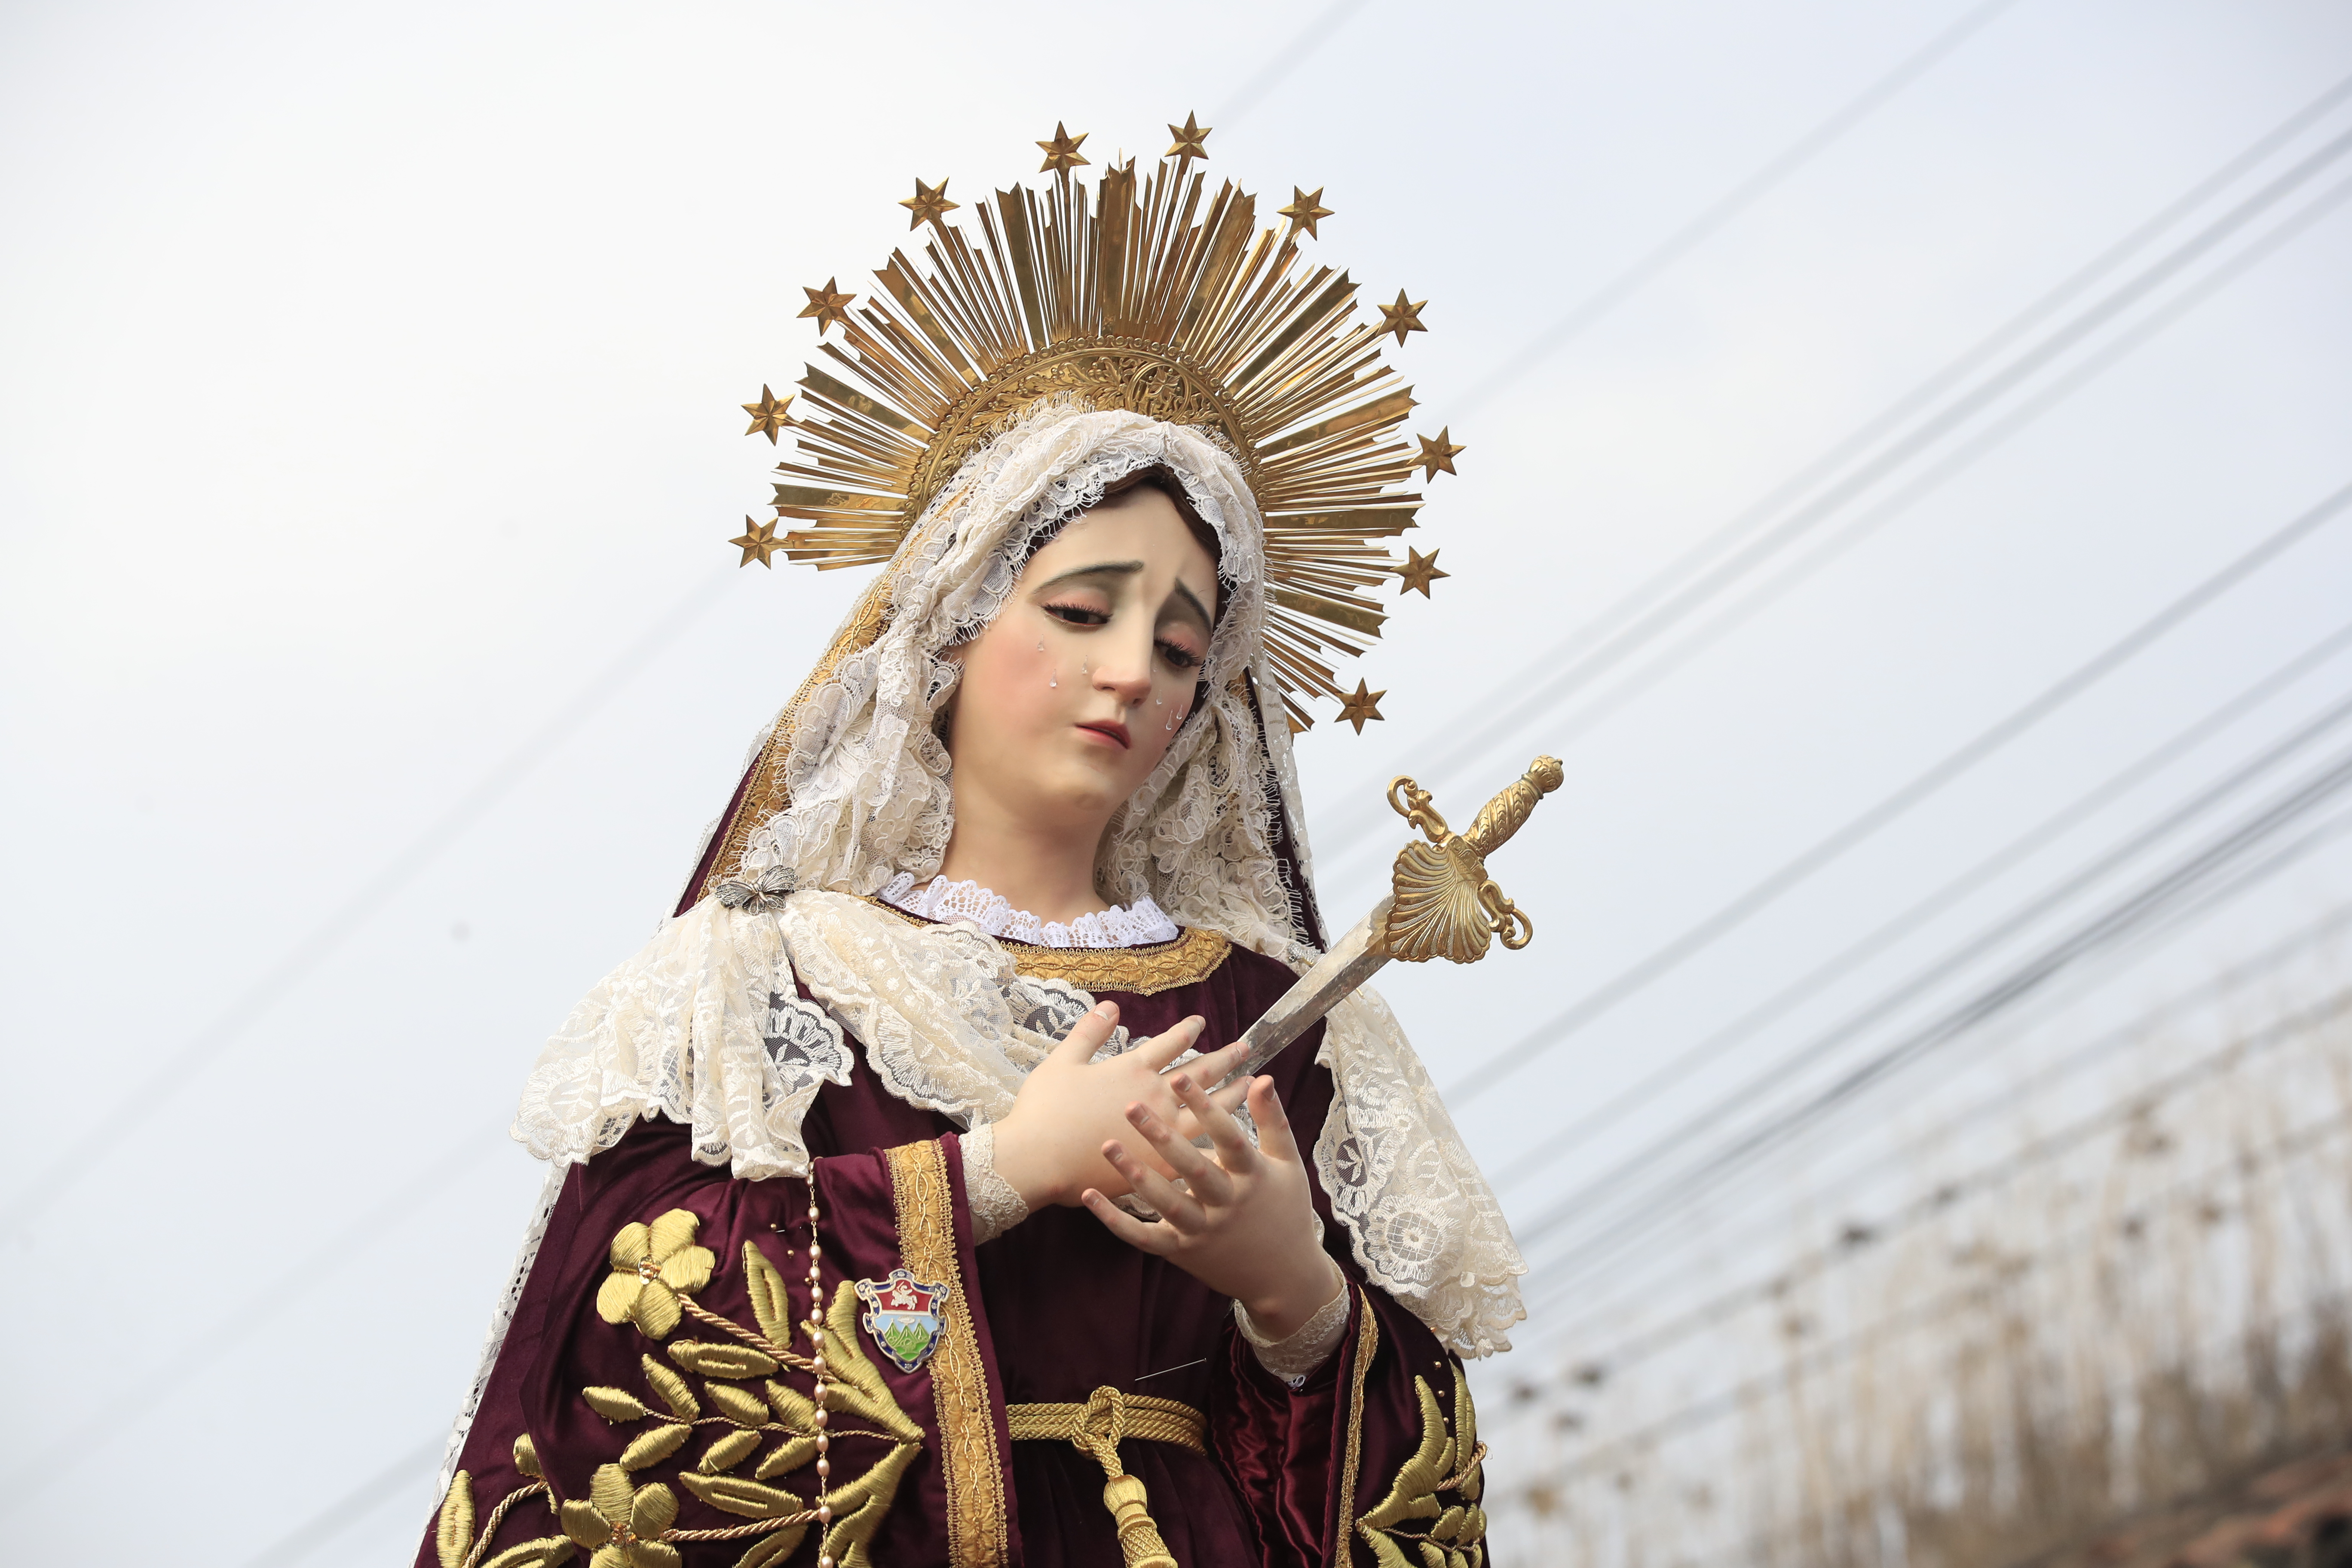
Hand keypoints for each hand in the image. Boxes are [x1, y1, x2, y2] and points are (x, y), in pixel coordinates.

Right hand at [989, 1002, 1252, 1209]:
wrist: (1038, 1161)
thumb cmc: (1045, 1110)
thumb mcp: (1063, 1061)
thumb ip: (1089, 1032)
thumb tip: (1111, 1005)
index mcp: (1133, 1070)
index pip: (1170, 1043)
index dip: (1188, 1031)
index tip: (1202, 1023)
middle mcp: (1155, 1097)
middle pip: (1200, 1074)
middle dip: (1225, 1058)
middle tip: (1246, 1048)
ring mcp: (1162, 1133)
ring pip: (1208, 1111)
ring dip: (1232, 1096)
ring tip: (1251, 1086)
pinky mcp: (1161, 1166)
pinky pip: (1198, 1151)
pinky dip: (1216, 1142)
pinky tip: (1231, 1140)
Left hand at [1081, 1072, 1345, 1341]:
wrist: (1284, 1277)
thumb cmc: (1286, 1208)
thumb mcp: (1287, 1162)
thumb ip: (1272, 1120)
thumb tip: (1262, 1077)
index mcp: (1252, 1178)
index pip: (1227, 1137)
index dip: (1206, 1107)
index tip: (1180, 1077)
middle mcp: (1227, 1205)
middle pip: (1192, 1168)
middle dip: (1161, 1136)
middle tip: (1131, 1105)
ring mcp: (1202, 1231)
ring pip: (1166, 1203)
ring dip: (1135, 1175)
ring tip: (1107, 1144)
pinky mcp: (1182, 1252)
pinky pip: (1144, 1237)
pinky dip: (1115, 1221)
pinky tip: (1090, 1197)